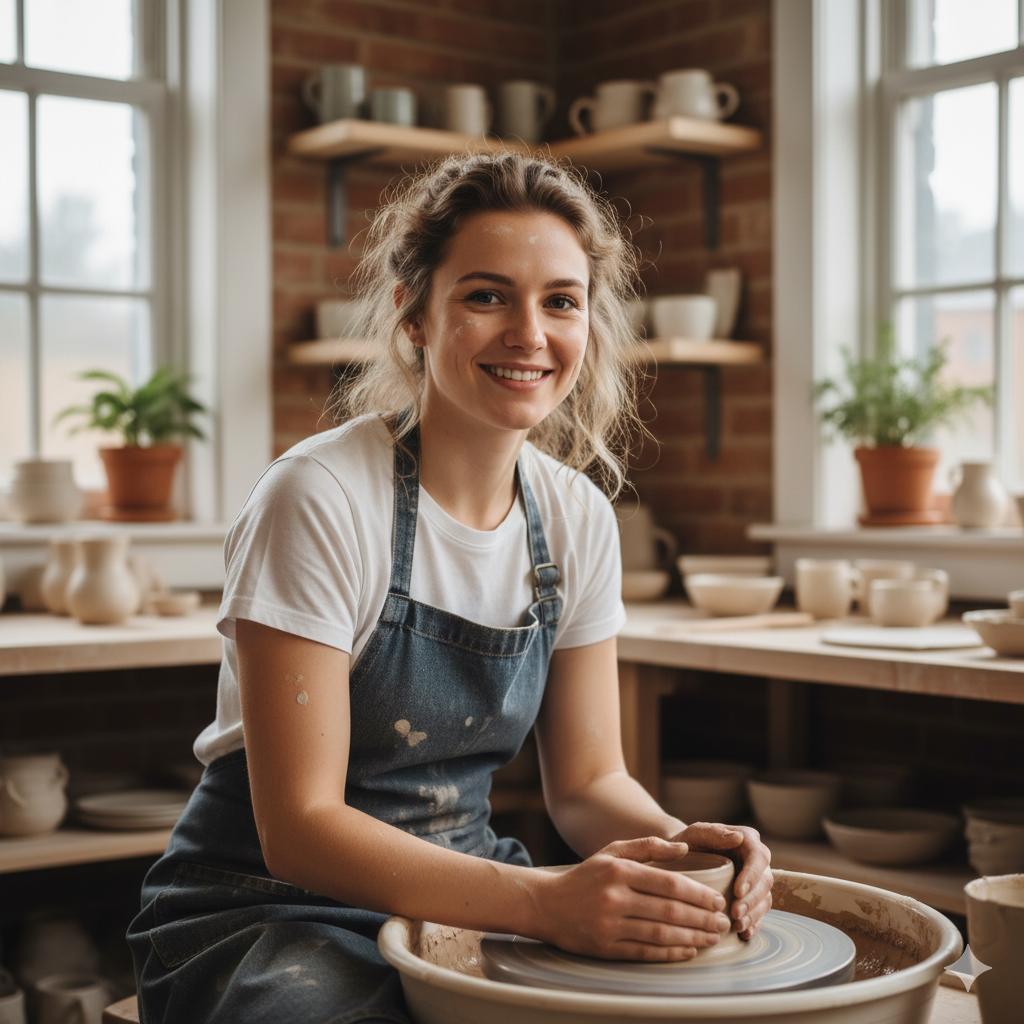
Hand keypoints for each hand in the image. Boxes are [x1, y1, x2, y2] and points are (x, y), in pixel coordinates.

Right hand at [531, 836, 732, 961]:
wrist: (547, 905)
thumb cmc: (585, 876)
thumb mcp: (612, 851)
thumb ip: (648, 846)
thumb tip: (685, 848)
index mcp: (620, 871)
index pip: (669, 884)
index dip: (699, 895)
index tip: (717, 901)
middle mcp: (616, 898)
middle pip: (670, 911)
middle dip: (702, 918)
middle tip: (723, 922)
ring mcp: (611, 925)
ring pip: (661, 933)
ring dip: (693, 937)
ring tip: (713, 937)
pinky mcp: (606, 948)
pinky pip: (646, 952)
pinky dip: (671, 953)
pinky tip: (689, 950)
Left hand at [670, 822, 772, 939]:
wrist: (681, 857)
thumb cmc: (688, 842)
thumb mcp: (695, 833)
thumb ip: (713, 833)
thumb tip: (737, 837)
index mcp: (747, 839)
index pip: (758, 857)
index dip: (752, 875)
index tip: (738, 891)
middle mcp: (756, 859)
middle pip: (765, 881)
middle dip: (752, 900)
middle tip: (735, 913)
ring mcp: (755, 879)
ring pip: (765, 898)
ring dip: (754, 914)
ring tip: (738, 926)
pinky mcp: (751, 896)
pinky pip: (759, 912)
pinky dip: (754, 923)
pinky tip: (743, 932)